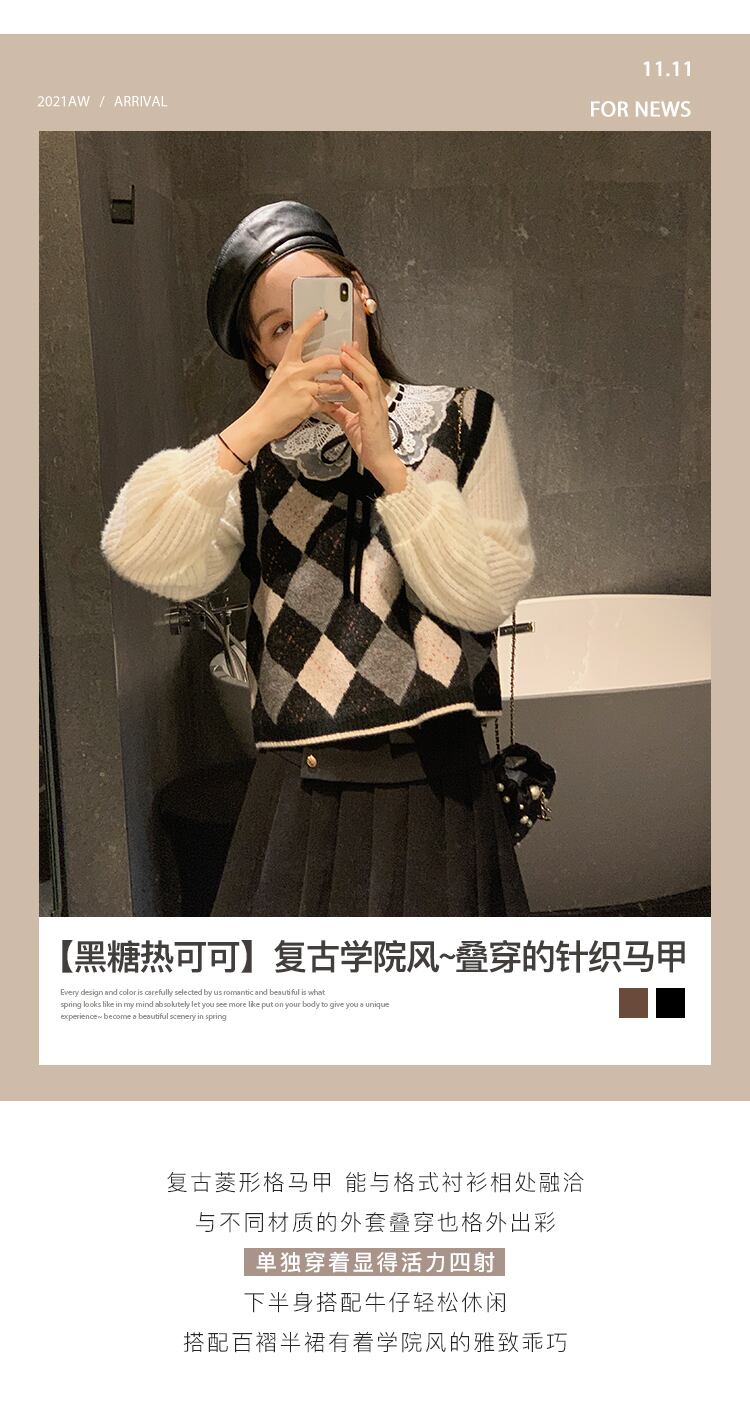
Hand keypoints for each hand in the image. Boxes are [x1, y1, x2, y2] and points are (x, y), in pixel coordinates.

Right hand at [251, 309, 346, 441]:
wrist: (261, 421)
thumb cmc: (271, 401)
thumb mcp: (280, 378)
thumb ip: (295, 370)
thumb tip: (311, 365)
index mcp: (287, 364)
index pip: (299, 337)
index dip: (310, 323)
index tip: (321, 313)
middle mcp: (295, 373)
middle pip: (326, 361)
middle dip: (342, 362)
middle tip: (349, 362)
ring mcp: (302, 389)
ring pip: (332, 383)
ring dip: (342, 386)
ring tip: (347, 387)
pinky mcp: (307, 404)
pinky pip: (327, 402)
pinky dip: (333, 404)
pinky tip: (334, 404)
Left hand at [321, 341, 406, 489]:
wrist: (380, 462)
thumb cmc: (368, 444)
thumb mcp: (351, 424)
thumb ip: (342, 412)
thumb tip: (330, 404)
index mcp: (374, 401)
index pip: (368, 375)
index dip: (359, 361)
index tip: (350, 349)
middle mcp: (378, 401)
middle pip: (370, 372)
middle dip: (357, 357)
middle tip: (345, 344)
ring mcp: (377, 408)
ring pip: (368, 380)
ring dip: (355, 366)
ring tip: (343, 355)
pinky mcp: (372, 418)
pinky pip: (362, 398)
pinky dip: (352, 386)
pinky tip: (343, 378)